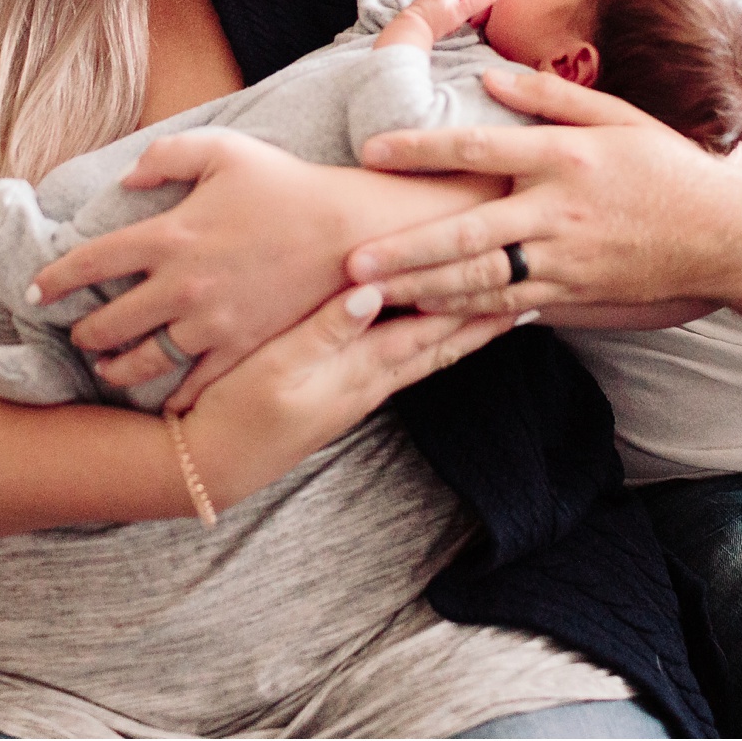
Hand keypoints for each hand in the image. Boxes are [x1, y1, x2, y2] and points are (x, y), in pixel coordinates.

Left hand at [29, 129, 506, 410]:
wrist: (350, 232)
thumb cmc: (288, 185)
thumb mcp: (226, 150)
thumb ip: (167, 156)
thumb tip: (125, 180)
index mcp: (170, 235)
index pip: (92, 262)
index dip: (55, 279)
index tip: (37, 290)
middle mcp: (181, 285)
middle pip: (108, 323)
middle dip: (83, 334)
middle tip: (77, 337)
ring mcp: (211, 323)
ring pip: (143, 361)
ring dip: (116, 369)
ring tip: (107, 370)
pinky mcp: (242, 348)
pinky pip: (194, 383)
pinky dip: (170, 396)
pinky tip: (160, 400)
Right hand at [179, 282, 517, 508]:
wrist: (209, 465)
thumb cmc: (235, 412)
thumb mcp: (274, 366)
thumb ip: (324, 329)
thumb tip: (371, 289)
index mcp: (360, 369)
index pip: (430, 329)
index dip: (472, 302)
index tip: (513, 274)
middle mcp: (369, 382)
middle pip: (441, 345)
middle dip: (485, 318)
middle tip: (532, 292)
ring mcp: (356, 392)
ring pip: (426, 356)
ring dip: (464, 332)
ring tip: (499, 312)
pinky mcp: (340, 397)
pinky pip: (402, 364)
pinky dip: (429, 344)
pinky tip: (432, 336)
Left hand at [347, 65, 741, 315]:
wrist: (727, 235)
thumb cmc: (667, 167)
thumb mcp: (617, 116)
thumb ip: (550, 95)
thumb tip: (488, 74)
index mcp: (565, 156)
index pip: (479, 148)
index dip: (421, 149)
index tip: (371, 151)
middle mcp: (559, 210)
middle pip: (468, 232)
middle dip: (406, 250)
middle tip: (352, 261)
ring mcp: (565, 259)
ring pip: (481, 281)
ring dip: (422, 292)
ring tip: (370, 300)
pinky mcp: (573, 294)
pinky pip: (509, 308)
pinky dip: (463, 316)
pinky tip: (424, 321)